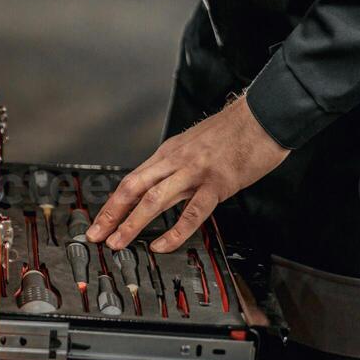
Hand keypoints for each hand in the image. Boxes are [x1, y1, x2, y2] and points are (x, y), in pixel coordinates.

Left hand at [86, 94, 288, 252]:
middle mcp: (175, 161)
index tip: (99, 221)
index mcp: (169, 153)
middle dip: (110, 214)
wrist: (264, 115)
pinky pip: (192, 212)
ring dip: (132, 224)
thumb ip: (177, 164)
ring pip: (154, 200)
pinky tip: (161, 244)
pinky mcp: (217, 183)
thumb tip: (163, 182)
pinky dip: (174, 231)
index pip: (132, 181)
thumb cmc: (234, 130)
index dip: (112, 203)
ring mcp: (195, 172)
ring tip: (117, 243)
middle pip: (133, 189)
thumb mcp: (195, 143)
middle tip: (95, 235)